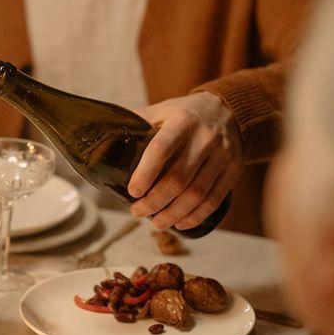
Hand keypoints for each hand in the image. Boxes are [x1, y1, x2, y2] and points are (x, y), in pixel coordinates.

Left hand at [129, 92, 241, 230]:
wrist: (230, 110)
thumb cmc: (185, 114)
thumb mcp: (162, 110)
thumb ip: (136, 123)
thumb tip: (100, 139)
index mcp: (182, 121)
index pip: (162, 149)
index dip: (145, 173)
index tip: (132, 192)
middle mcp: (205, 138)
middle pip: (178, 179)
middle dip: (155, 202)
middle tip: (137, 213)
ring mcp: (222, 155)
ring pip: (196, 194)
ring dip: (172, 214)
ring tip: (155, 223)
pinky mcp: (232, 171)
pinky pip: (214, 200)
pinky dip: (195, 216)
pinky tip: (179, 223)